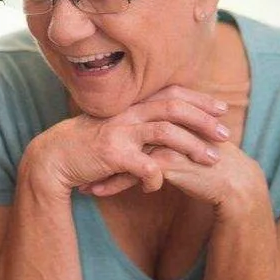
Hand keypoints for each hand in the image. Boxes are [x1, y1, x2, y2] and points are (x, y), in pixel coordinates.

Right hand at [26, 86, 228, 195]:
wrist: (53, 157)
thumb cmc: (87, 145)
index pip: (172, 93)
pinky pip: (146, 166)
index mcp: (131, 104)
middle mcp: (128, 113)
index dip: (199, 99)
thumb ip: (140, 122)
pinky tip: (158, 186)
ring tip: (212, 160)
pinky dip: (157, 177)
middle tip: (226, 133)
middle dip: (204, 120)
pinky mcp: (112, 154)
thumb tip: (167, 125)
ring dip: (193, 146)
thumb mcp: (116, 127)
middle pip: (174, 107)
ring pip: (166, 132)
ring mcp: (120, 132)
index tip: (222, 108)